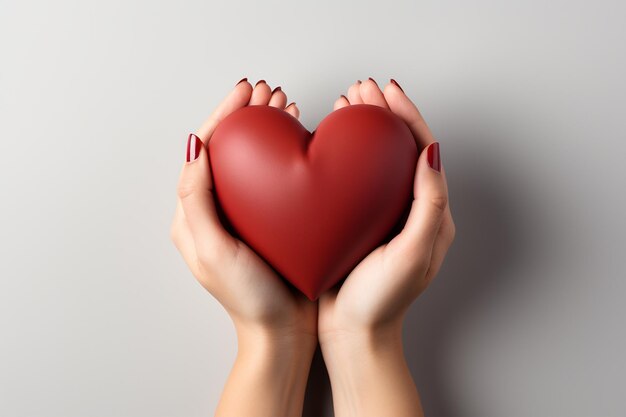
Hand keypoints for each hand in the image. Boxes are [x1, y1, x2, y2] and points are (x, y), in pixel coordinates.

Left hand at [171, 79, 315, 416]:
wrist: (281, 331)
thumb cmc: (248, 298)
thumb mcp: (214, 251)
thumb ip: (198, 200)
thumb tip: (194, 148)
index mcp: (193, 213)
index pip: (205, 150)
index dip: (225, 116)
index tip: (247, 92)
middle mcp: (215, 208)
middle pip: (228, 147)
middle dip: (246, 115)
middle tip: (269, 91)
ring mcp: (243, 213)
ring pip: (250, 157)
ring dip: (265, 127)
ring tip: (285, 104)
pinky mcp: (267, 219)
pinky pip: (271, 174)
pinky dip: (282, 150)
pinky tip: (297, 137)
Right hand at [318, 79, 455, 416]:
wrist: (354, 335)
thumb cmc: (382, 301)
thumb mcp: (412, 253)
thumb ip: (429, 203)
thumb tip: (432, 152)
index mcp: (431, 213)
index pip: (424, 151)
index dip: (407, 116)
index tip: (386, 92)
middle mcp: (409, 209)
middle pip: (399, 148)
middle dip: (383, 114)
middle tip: (360, 90)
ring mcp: (383, 215)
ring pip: (376, 159)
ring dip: (364, 129)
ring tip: (345, 104)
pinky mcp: (358, 223)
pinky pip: (355, 179)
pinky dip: (345, 155)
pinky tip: (329, 143)